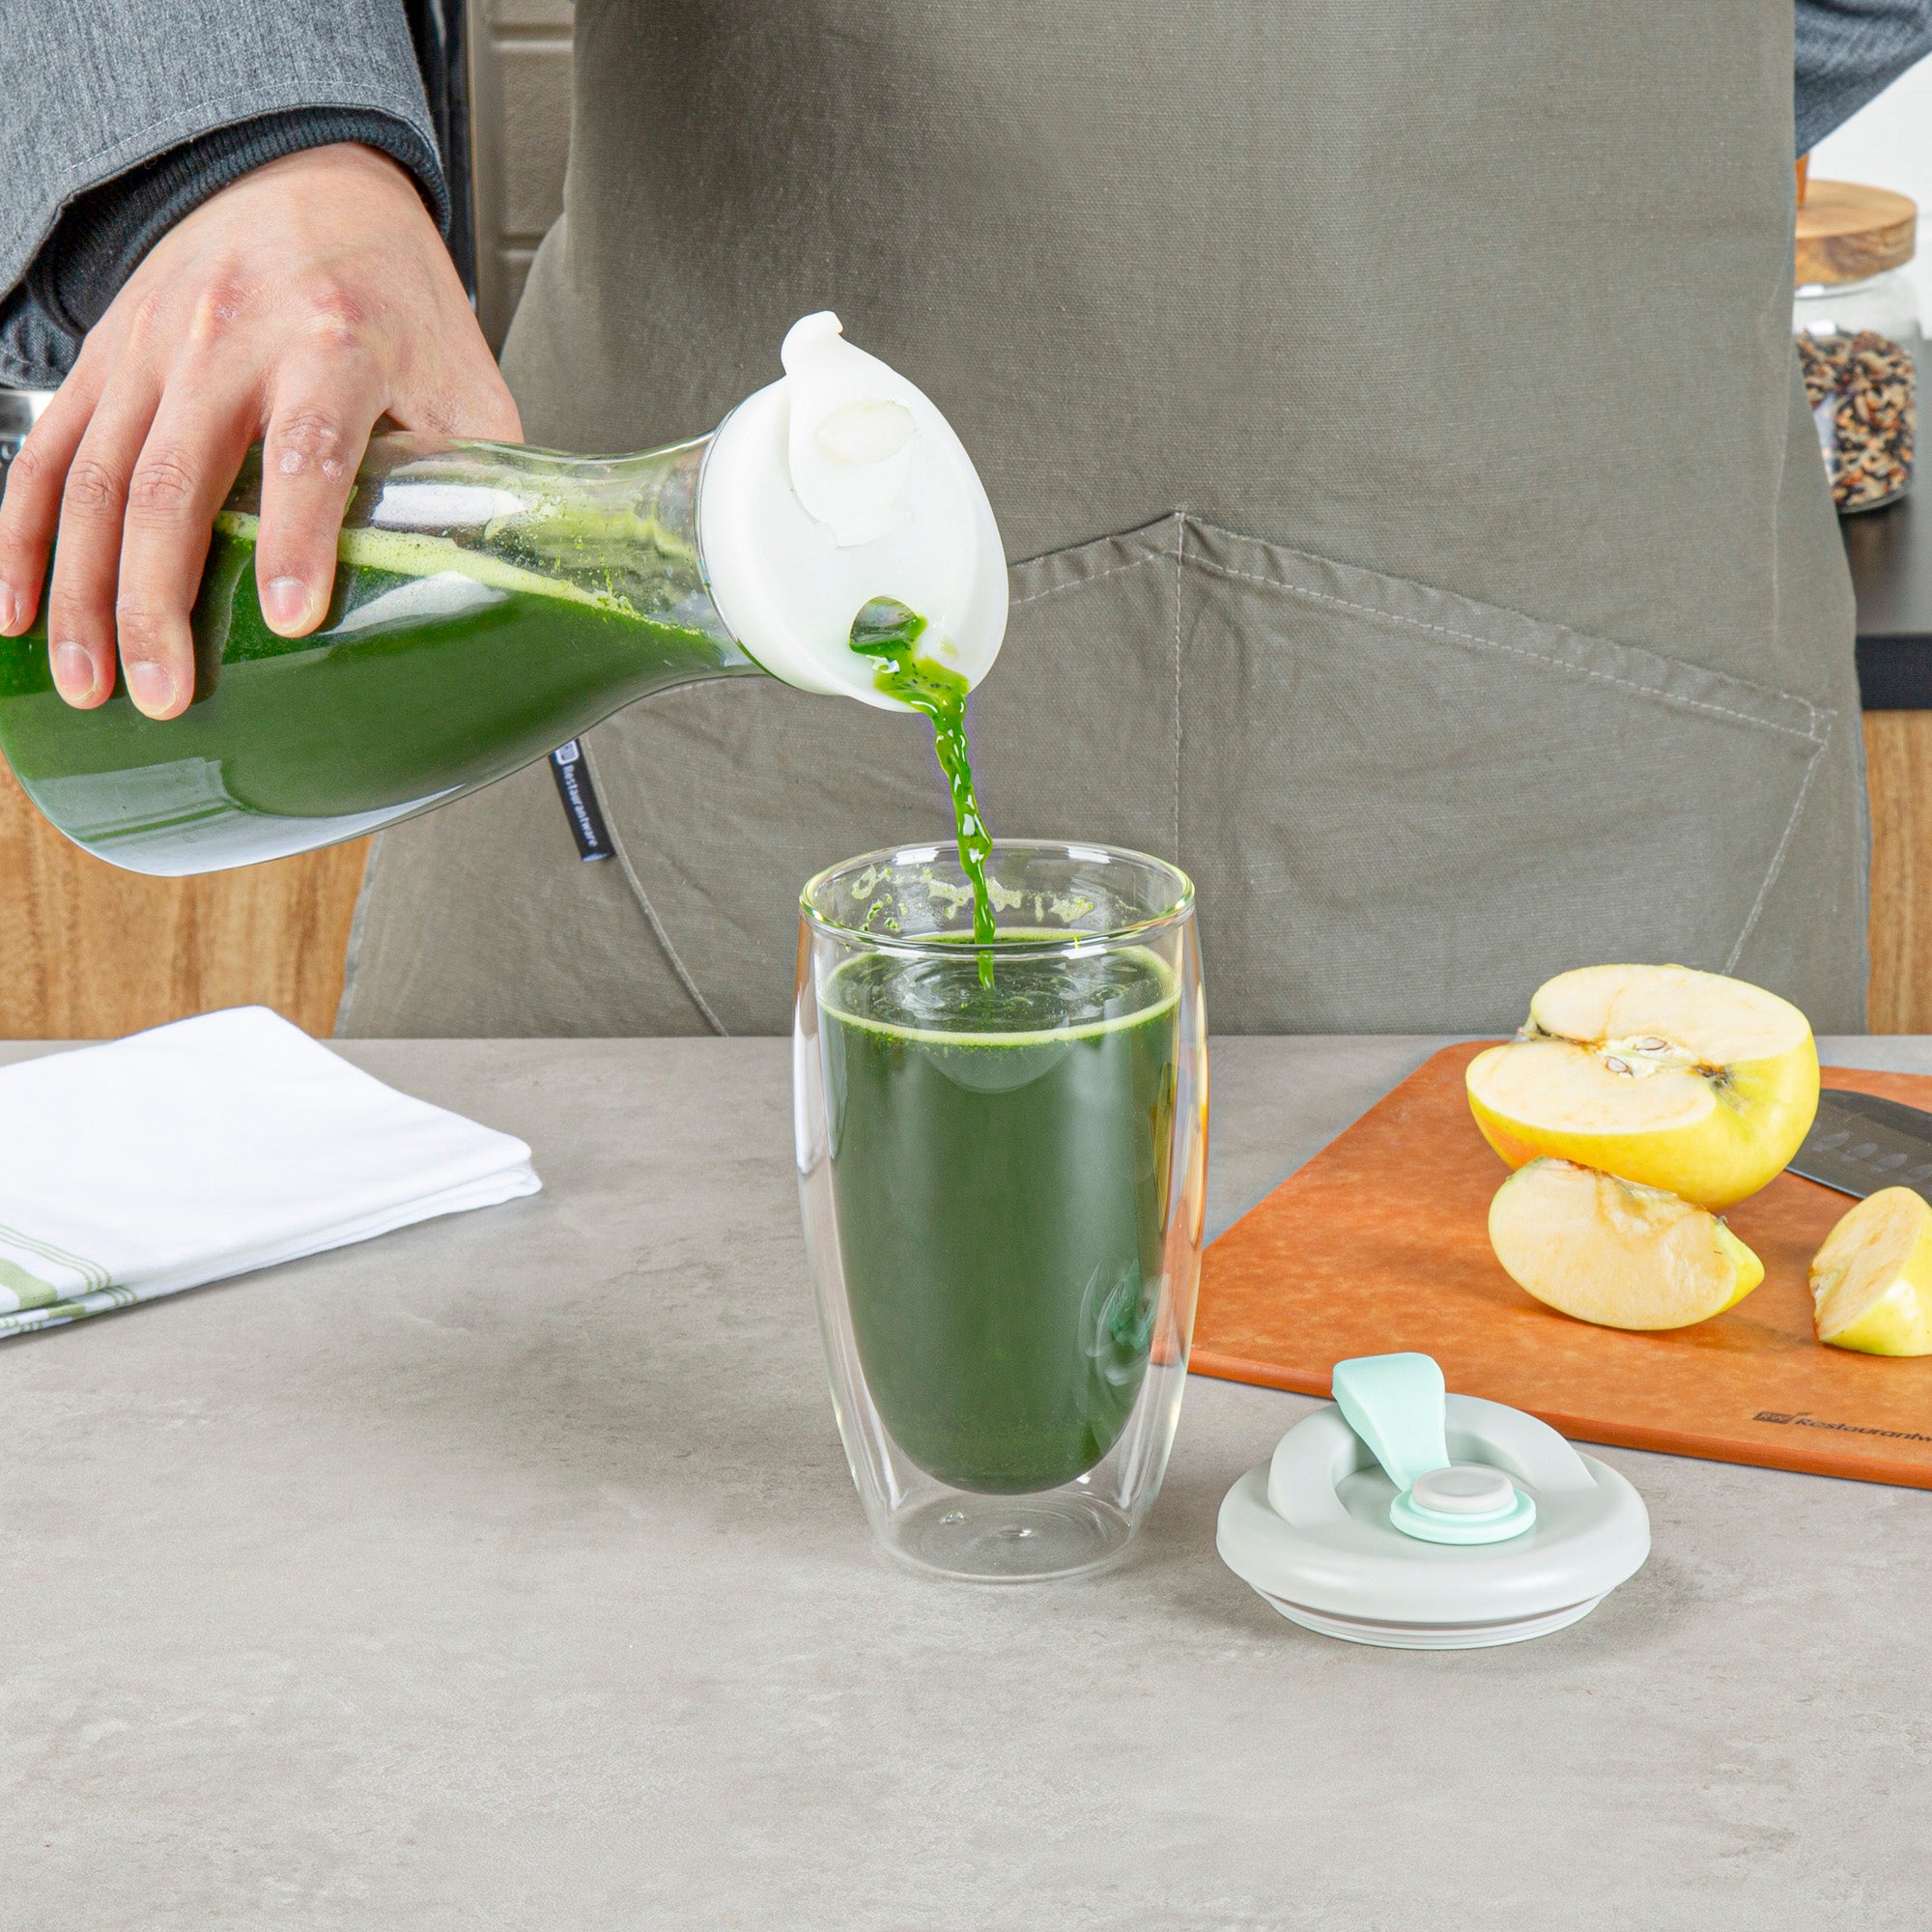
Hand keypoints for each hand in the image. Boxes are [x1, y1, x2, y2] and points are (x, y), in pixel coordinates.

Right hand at [0, 142, 521, 717]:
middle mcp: (228, 340)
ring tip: (87, 684)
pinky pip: (48, 455)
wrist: (306, 177)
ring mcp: (152, 349)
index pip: (311, 444)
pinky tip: (13, 610)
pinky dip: (20, 537)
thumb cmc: (393, 292)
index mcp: (335, 340)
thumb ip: (477, 477)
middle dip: (158, 601)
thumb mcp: (460, 375)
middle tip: (165, 695)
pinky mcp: (104, 359)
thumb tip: (496, 591)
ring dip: (82, 592)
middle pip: (175, 481)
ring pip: (95, 479)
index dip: (301, 533)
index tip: (293, 615)